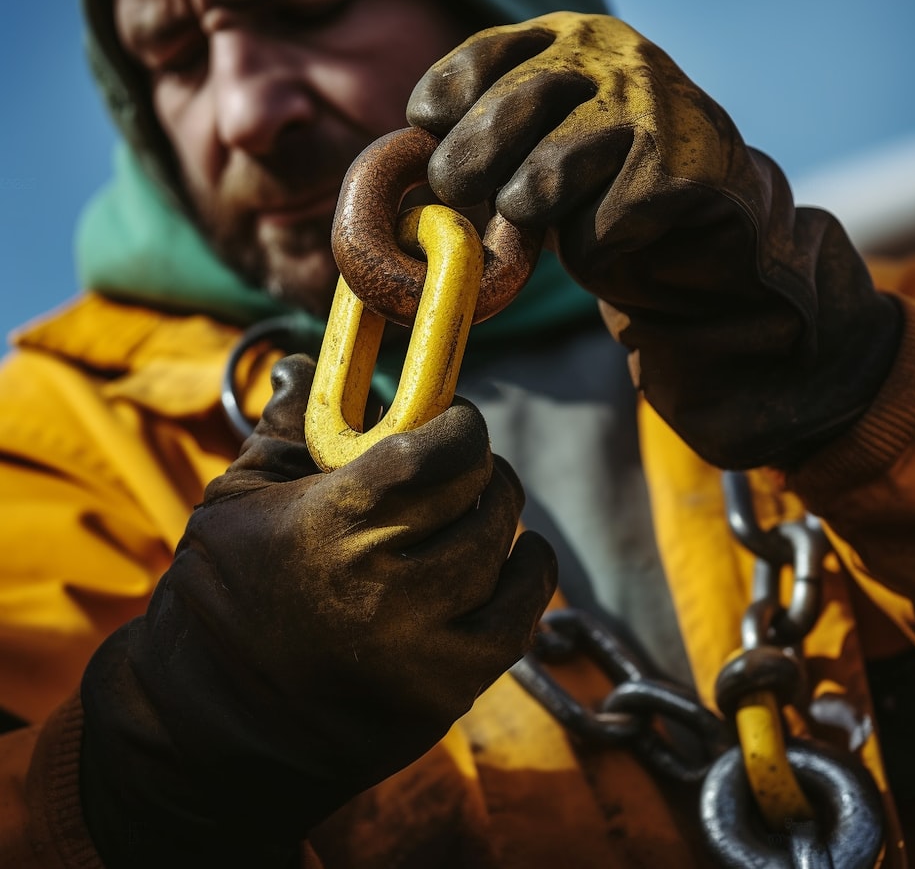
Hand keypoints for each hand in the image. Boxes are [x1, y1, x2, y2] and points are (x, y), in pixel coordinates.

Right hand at [79, 355, 555, 867]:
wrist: (212, 726)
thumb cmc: (221, 597)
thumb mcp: (237, 500)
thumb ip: (287, 428)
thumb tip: (307, 362)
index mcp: (333, 525)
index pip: (441, 450)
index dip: (458, 425)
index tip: (450, 422)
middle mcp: (385, 586)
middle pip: (483, 493)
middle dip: (479, 466)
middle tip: (461, 465)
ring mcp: (423, 645)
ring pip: (505, 549)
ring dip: (498, 516)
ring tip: (474, 509)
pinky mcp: (446, 689)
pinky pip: (522, 613)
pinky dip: (528, 573)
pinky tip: (510, 558)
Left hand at [408, 12, 900, 468]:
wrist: (715, 235)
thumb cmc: (609, 190)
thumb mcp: (543, 140)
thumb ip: (489, 134)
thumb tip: (415, 166)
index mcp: (573, 41)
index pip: (480, 59)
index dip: (443, 107)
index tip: (434, 137)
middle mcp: (611, 62)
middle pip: (499, 118)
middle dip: (464, 173)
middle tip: (469, 198)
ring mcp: (649, 113)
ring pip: (536, 184)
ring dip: (529, 218)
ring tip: (553, 218)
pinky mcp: (675, 175)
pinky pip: (589, 233)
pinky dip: (591, 251)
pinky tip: (622, 234)